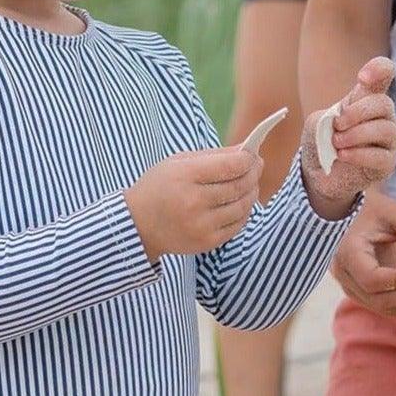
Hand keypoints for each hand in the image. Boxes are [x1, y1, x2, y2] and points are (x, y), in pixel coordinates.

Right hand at [126, 144, 262, 259]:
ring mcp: (201, 225)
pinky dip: (244, 211)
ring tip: (250, 183)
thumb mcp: (177, 163)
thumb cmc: (159, 187)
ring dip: (252, 192)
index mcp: (185, 176)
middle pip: (239, 186)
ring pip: (242, 206)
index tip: (253, 154)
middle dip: (253, 174)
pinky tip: (241, 202)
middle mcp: (193, 202)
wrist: (138, 225)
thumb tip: (246, 152)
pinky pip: (237, 225)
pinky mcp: (207, 242)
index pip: (230, 166)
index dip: (247, 159)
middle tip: (257, 165)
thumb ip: (213, 156)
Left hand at [300, 56, 395, 214]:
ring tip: (336, 143)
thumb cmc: (321, 142)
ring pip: (385, 130)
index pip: (383, 74)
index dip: (379, 69)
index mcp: (366, 98)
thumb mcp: (318, 122)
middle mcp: (382, 116)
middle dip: (357, 112)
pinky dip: (359, 154)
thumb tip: (346, 121)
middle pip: (384, 103)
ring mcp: (388, 140)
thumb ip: (330, 114)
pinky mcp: (387, 163)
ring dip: (356, 135)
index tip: (363, 78)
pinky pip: (381, 156)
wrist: (319, 174)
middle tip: (337, 124)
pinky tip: (342, 155)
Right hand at [331, 188, 395, 315]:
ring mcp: (352, 287)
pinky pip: (387, 306)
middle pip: (379, 299)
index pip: (371, 278)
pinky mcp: (363, 293)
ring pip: (385, 307)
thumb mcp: (392, 212)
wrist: (351, 215)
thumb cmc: (372, 210)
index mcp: (348, 252)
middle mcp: (345, 275)